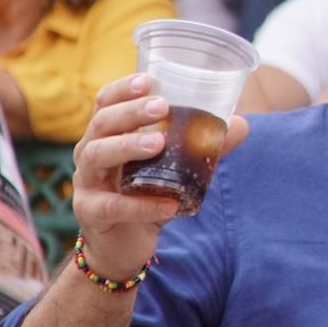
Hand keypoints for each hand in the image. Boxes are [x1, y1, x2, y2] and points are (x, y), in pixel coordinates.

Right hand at [71, 74, 248, 278]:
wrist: (124, 246)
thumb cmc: (145, 195)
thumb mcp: (173, 169)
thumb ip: (200, 147)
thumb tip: (241, 124)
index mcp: (107, 135)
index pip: (106, 103)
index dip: (123, 89)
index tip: (149, 80)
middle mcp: (90, 153)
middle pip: (102, 123)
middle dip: (130, 112)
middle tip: (160, 107)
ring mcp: (87, 183)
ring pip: (98, 155)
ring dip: (128, 146)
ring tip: (159, 143)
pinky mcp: (91, 213)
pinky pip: (113, 206)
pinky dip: (143, 205)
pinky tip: (170, 205)